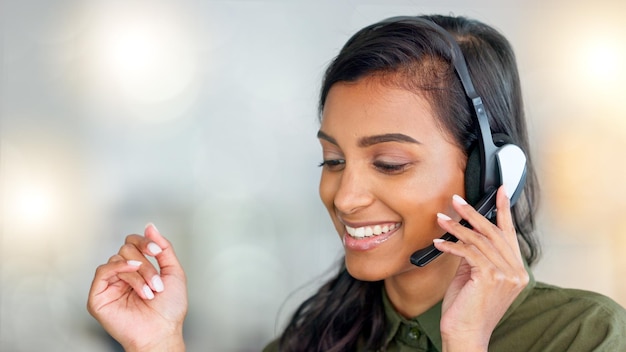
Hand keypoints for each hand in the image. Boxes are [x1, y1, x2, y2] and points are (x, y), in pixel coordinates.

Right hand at [87, 224, 187, 351]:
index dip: (145, 242)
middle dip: (146, 264)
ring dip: (139, 273)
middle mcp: (122, 274)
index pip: (133, 242)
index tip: (157, 252)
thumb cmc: (169, 309)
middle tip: (157, 283)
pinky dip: (120, 268)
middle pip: (127, 248)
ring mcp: (110, 284)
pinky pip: (103, 270)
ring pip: (118, 258)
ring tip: (150, 291)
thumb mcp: (173, 271)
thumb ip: (163, 248)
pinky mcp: (98, 296)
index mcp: (138, 268)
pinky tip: (133, 276)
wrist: (162, 332)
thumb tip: (150, 226)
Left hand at [433, 187, 528, 351]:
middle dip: (473, 213)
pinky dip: (451, 245)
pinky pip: (469, 252)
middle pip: (494, 232)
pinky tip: (438, 242)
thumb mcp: (474, 276)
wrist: (466, 334)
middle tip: (456, 200)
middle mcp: (516, 272)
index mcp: (516, 270)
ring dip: (456, 227)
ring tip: (440, 219)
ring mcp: (505, 275)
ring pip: (479, 240)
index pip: (509, 234)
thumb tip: (465, 235)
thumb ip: (475, 256)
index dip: (504, 210)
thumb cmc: (467, 309)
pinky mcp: (490, 278)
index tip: (500, 190)